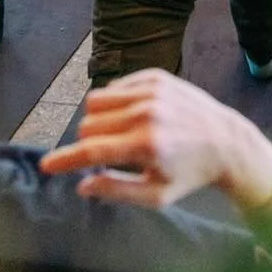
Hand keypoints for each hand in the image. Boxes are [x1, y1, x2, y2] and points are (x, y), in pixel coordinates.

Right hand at [41, 69, 271, 213]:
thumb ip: (116, 190)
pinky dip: (113, 102)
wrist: (225, 141)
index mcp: (145, 145)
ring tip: (119, 134)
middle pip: (89, 124)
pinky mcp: (156, 75)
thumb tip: (82, 185)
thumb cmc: (189, 174)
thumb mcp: (156, 196)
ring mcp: (151, 89)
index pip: (92, 150)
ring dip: (98, 120)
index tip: (46, 164)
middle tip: (111, 154)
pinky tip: (131, 115)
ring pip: (97, 101)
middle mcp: (146, 112)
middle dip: (90, 142)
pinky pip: (114, 85)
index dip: (65, 159)